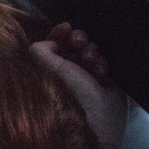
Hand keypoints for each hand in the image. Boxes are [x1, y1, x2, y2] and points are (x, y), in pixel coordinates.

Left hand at [31, 23, 127, 148]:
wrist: (101, 120)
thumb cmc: (74, 96)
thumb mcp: (52, 71)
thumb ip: (41, 52)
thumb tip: (47, 42)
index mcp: (52, 70)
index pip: (55, 44)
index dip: (59, 33)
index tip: (66, 28)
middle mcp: (69, 71)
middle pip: (75, 43)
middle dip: (79, 41)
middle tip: (81, 45)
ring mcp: (89, 76)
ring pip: (92, 50)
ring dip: (92, 54)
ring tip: (93, 67)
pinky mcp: (107, 80)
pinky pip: (107, 61)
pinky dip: (104, 65)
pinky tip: (104, 76)